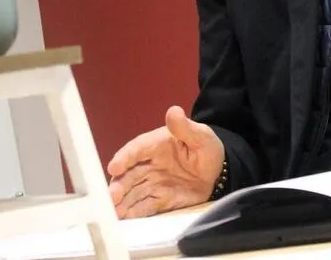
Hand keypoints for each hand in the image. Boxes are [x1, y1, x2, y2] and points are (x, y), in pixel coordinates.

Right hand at [107, 105, 224, 217]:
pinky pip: (145, 207)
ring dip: (122, 201)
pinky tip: (125, 218)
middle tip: (111, 196)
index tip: (114, 167)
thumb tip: (173, 111)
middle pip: (129, 174)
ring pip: (133, 192)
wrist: (219, 172)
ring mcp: (153, 183)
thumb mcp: (201, 136)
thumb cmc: (206, 148)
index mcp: (156, 144)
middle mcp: (149, 164)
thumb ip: (185, 128)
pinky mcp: (160, 200)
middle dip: (119, 185)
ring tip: (114, 211)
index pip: (137, 149)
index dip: (124, 158)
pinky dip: (134, 212)